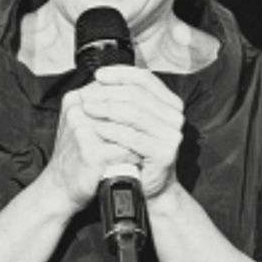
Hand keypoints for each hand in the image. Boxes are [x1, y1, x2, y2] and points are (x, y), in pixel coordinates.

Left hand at [78, 66, 184, 199]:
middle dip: (108, 92)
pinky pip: (133, 137)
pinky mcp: (164, 153)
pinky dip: (113, 130)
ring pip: (134, 114)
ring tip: (88, 108)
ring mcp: (171, 135)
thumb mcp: (132, 120)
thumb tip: (101, 78)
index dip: (120, 74)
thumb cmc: (137, 152)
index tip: (99, 75)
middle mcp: (175, 116)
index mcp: (170, 103)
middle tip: (86, 95)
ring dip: (107, 109)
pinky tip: (97, 128)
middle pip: (137, 95)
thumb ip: (125, 99)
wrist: (149, 186)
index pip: (145, 80)